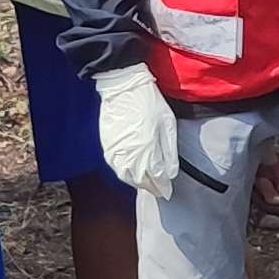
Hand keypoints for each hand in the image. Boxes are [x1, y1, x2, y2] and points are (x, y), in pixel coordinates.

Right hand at [92, 63, 179, 195]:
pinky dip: (126, 174)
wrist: (124, 87)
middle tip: (158, 189)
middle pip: (141, 182)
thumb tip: (170, 173)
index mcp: (148, 152)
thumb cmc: (149, 103)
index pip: (157, 180)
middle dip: (151, 187)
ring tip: (146, 182)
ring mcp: (116, 153)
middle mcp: (131, 156)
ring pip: (127, 178)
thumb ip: (170, 154)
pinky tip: (132, 171)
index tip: (168, 190)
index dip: (163, 187)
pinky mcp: (107, 147)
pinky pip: (116, 168)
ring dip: (138, 182)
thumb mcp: (168, 126)